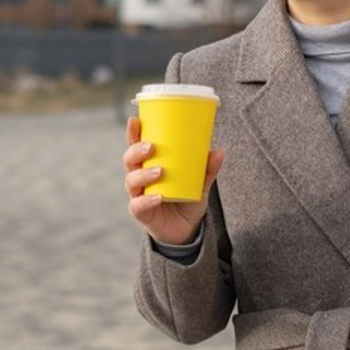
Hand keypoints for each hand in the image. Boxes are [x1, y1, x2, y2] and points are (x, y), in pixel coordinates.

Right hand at [123, 115, 224, 245]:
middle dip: (136, 151)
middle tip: (151, 146)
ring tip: (160, 171)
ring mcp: (138, 195)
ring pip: (132, 180)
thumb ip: (208, 168)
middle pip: (129, 160)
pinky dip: (147, 200)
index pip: (136, 145)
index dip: (133, 133)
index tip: (135, 119)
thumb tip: (219, 150)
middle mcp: (139, 178)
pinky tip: (158, 197)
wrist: (186, 230)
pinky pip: (138, 205)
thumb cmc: (187, 199)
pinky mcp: (142, 213)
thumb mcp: (200, 182)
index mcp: (149, 164)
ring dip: (143, 174)